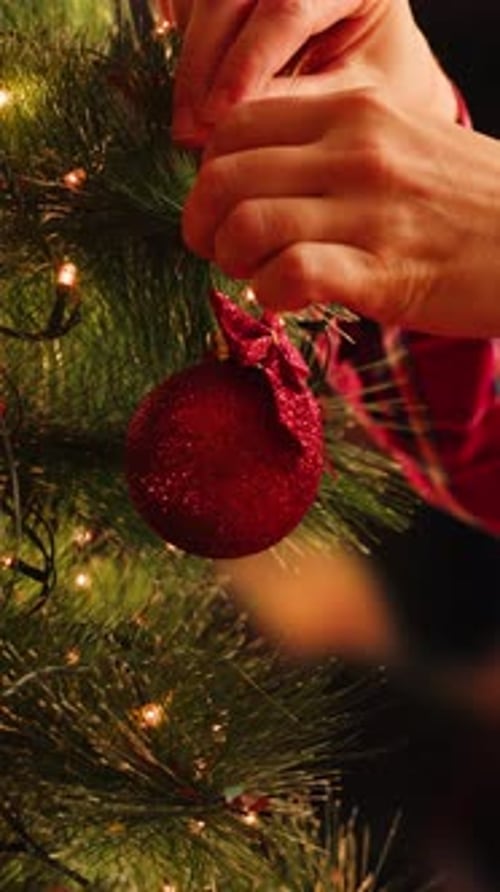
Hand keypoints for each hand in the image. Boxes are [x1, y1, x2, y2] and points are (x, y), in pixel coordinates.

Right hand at [164, 0, 454, 144]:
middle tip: (191, 132)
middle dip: (203, 65)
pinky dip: (184, 50)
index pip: (287, 5)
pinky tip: (191, 99)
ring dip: (189, 63)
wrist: (380, 94)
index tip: (218, 115)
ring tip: (188, 127)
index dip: (247, 61)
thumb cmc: (381, 94)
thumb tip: (230, 121)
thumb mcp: (351, 100)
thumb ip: (297, 103)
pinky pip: (189, 5)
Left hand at [183, 88, 499, 336]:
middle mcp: (356, 149)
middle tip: (220, 250)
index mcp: (354, 108)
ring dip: (234, 262)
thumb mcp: (401, 138)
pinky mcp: (383, 272)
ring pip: (247, 226)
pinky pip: (289, 275)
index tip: (221, 207)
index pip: (235, 126)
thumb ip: (329, 142)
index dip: (209, 173)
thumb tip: (254, 170)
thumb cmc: (470, 199)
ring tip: (257, 276)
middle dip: (203, 224)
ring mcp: (370, 210)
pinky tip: (289, 300)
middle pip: (224, 177)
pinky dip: (271, 295)